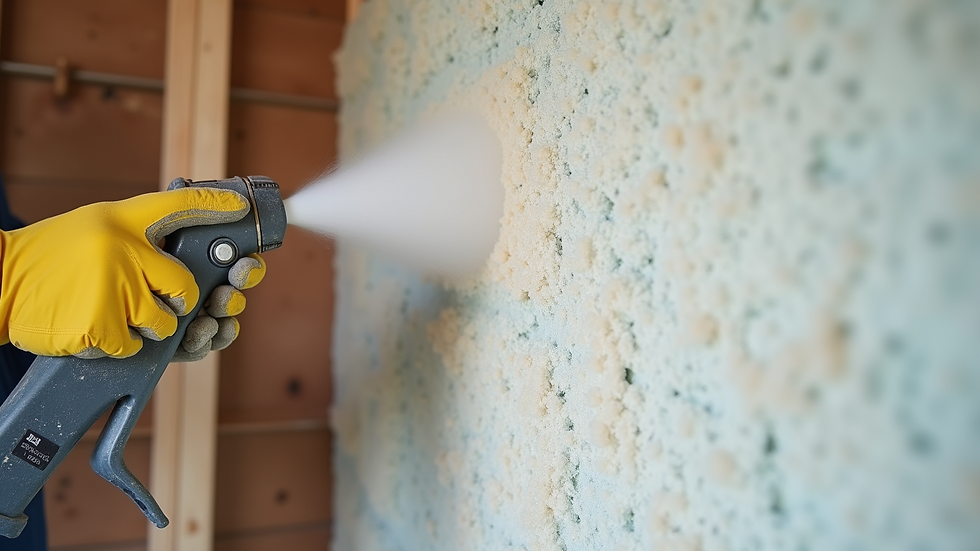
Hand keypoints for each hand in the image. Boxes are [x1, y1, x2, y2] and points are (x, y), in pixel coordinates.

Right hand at [0, 187, 249, 357]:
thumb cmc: (51, 255)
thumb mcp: (97, 223)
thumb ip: (139, 230)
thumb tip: (188, 230)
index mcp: (124, 223)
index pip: (180, 206)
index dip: (214, 206)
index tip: (240, 206)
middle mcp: (125, 253)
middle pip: (185, 290)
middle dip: (177, 303)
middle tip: (152, 300)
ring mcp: (115, 291)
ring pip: (163, 325)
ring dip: (145, 327)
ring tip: (110, 310)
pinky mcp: (102, 326)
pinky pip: (135, 347)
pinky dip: (118, 345)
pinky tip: (94, 326)